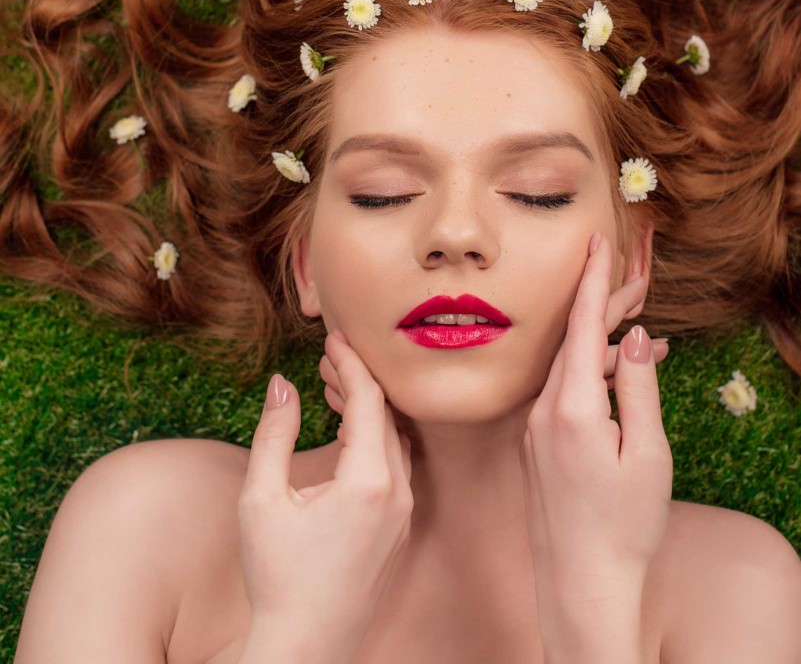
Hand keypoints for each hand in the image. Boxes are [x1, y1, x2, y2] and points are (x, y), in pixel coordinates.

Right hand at [237, 332, 413, 648]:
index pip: (370, 399)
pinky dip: (373, 439)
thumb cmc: (277, 576)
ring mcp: (403, 513)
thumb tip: (283, 383)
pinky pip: (395, 466)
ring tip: (331, 384)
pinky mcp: (398, 529)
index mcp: (369, 480)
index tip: (333, 336)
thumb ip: (274, 433)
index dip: (352, 361)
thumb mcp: (262, 498)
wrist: (305, 648)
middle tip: (328, 354)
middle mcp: (398, 493)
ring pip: (394, 440)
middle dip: (359, 379)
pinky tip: (345, 432)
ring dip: (367, 409)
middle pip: (388, 415)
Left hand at [521, 232, 673, 612]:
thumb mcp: (647, 455)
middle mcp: (544, 410)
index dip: (592, 280)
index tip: (598, 241)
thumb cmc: (622, 527)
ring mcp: (536, 427)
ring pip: (569, 366)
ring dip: (602, 345)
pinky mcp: (537, 444)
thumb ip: (639, 389)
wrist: (581, 587)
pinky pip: (563, 392)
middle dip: (603, 306)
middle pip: (574, 341)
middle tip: (634, 276)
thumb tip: (636, 338)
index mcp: (572, 407)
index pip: (581, 326)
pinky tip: (621, 374)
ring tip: (645, 330)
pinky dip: (592, 376)